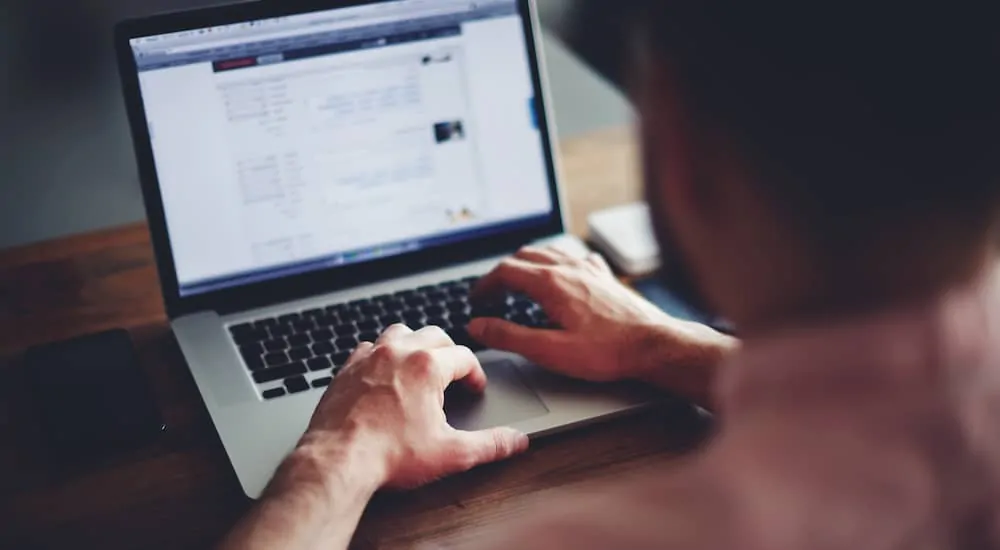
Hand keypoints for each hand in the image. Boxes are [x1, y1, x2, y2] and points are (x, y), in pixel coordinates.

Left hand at [300, 325, 528, 489]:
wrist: (338, 461)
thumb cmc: (389, 455)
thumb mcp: (450, 453)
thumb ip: (489, 444)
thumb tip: (516, 441)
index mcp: (427, 366)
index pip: (464, 357)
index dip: (476, 374)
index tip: (475, 389)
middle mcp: (398, 352)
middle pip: (434, 335)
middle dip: (449, 352)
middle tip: (454, 374)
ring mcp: (369, 357)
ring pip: (399, 332)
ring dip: (414, 344)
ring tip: (421, 365)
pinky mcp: (346, 369)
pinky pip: (368, 347)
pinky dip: (380, 354)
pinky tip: (383, 373)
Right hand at [468, 246, 733, 387]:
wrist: (653, 345)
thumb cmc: (606, 351)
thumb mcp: (549, 350)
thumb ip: (509, 336)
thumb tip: (478, 326)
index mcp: (551, 283)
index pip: (505, 271)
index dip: (484, 285)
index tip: (476, 299)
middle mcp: (569, 267)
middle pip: (523, 257)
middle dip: (502, 273)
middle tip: (492, 294)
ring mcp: (588, 268)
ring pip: (548, 252)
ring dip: (527, 263)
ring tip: (517, 281)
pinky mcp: (604, 276)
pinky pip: (574, 256)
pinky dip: (556, 261)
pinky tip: (560, 273)